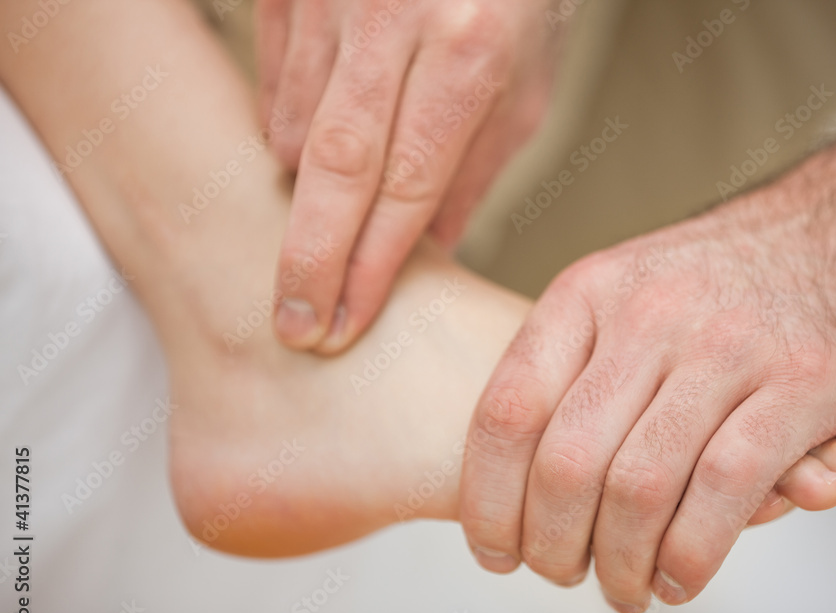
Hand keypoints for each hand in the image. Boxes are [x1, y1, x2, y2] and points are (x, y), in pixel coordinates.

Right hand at [258, 0, 560, 352]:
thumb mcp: (526, 87)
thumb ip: (474, 172)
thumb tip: (429, 254)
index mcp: (470, 53)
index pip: (408, 188)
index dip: (371, 267)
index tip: (343, 324)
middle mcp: (396, 22)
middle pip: (336, 167)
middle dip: (310, 258)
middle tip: (293, 324)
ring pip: (294, 127)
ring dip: (302, 192)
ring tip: (318, 227)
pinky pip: (274, 82)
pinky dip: (286, 130)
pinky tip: (311, 149)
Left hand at [459, 182, 835, 612]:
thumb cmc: (713, 286)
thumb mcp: (617, 295)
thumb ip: (567, 370)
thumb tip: (503, 480)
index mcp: (586, 294)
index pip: (506, 412)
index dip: (488, 500)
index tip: (493, 549)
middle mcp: (647, 313)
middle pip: (567, 464)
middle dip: (554, 546)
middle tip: (564, 574)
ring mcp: (726, 345)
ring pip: (640, 487)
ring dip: (622, 563)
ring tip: (624, 587)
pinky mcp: (800, 381)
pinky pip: (724, 489)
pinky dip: (691, 553)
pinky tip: (678, 576)